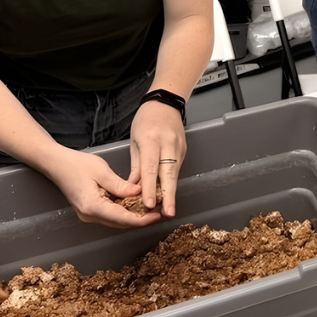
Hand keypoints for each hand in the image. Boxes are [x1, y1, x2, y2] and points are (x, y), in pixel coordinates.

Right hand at [44, 146, 162, 229]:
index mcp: (93, 207)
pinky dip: (124, 211)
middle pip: (120, 223)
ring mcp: (88, 214)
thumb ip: (121, 185)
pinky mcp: (89, 210)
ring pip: (116, 220)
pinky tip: (136, 204)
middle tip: (159, 212)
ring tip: (152, 209)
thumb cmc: (77, 164)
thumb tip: (140, 193)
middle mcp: (90, 216)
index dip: (142, 220)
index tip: (157, 216)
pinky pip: (110, 214)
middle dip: (141, 219)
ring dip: (133, 216)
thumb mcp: (102, 171)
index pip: (122, 219)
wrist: (56, 164)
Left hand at [129, 99, 186, 217]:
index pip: (150, 168)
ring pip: (174, 174)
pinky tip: (167, 194)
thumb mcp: (135, 141)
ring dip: (170, 192)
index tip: (149, 204)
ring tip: (167, 210)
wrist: (165, 103)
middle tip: (169, 213)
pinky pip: (176, 169)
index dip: (150, 188)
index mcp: (152, 140)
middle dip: (169, 196)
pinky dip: (170, 182)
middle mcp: (168, 144)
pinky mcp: (183, 151)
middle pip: (169, 174)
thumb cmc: (145, 120)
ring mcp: (178, 147)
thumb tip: (133, 189)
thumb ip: (136, 166)